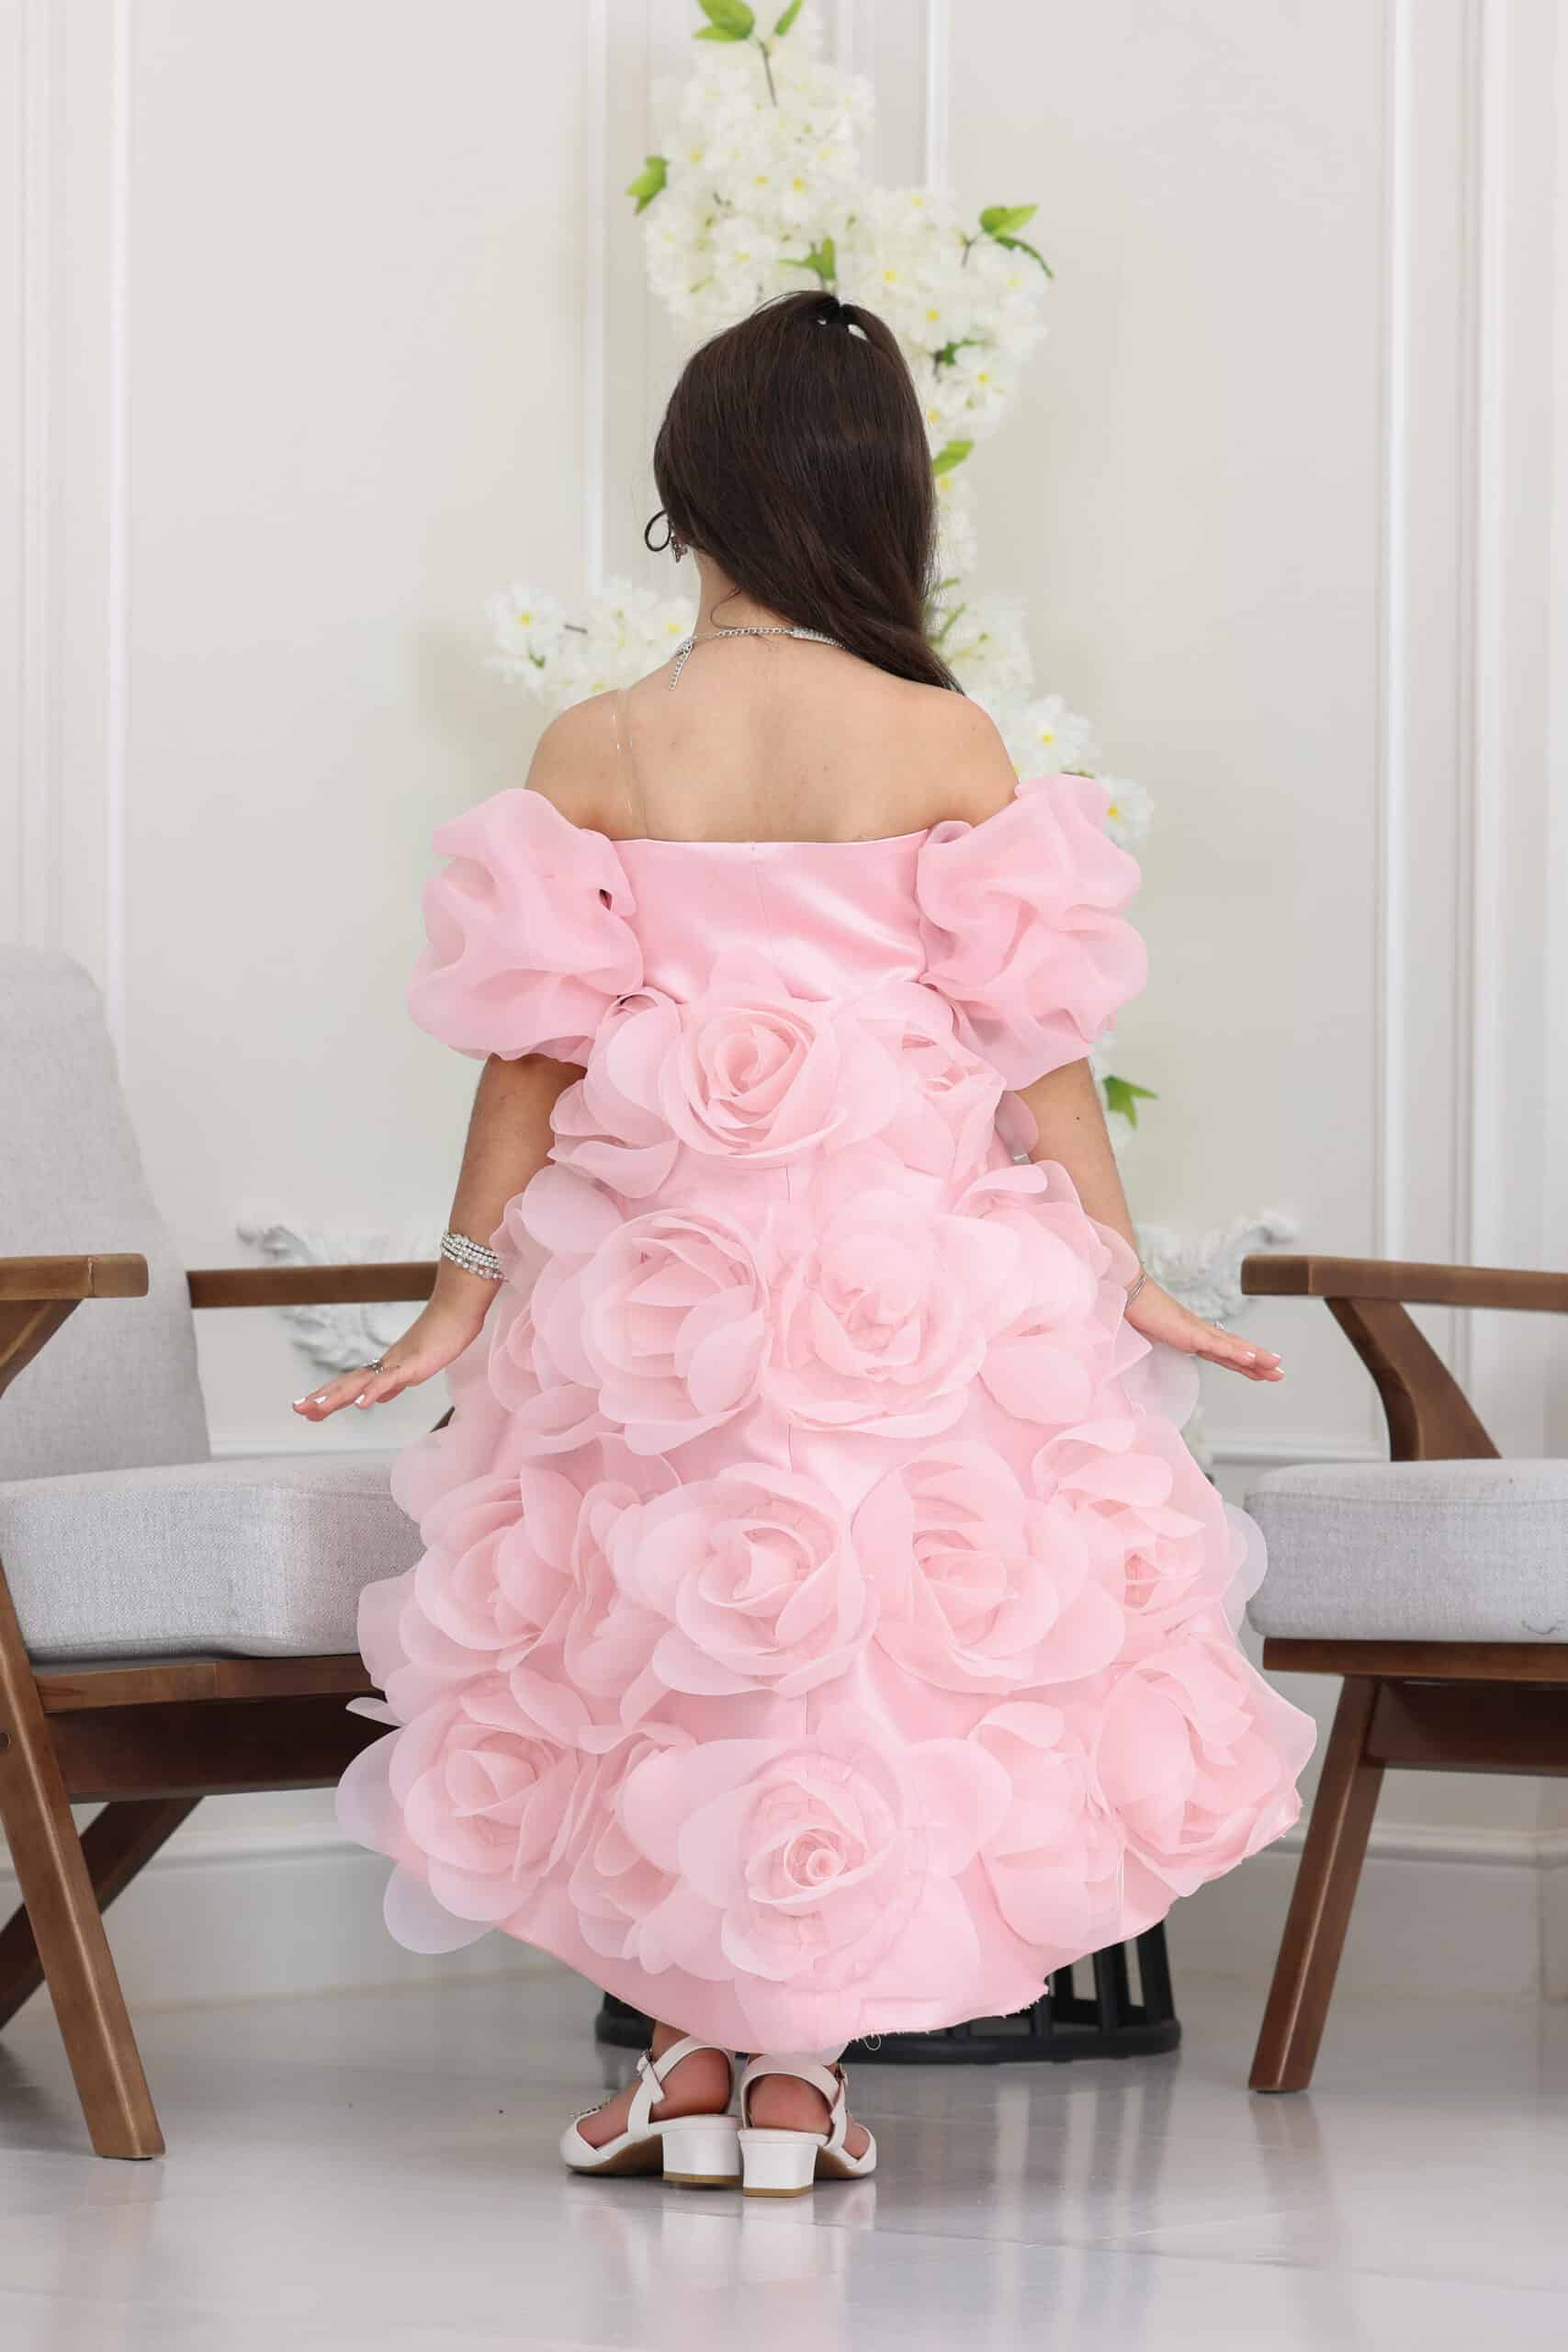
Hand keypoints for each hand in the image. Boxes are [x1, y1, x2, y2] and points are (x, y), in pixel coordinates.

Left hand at [290, 1293, 491, 1420]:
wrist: (458, 1313)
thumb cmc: (441, 1336)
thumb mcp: (414, 1368)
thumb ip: (395, 1384)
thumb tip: (378, 1398)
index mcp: (384, 1367)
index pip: (350, 1384)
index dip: (328, 1395)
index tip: (306, 1408)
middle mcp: (384, 1364)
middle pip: (347, 1383)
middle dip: (321, 1397)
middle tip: (296, 1409)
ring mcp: (396, 1363)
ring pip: (360, 1382)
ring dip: (336, 1396)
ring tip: (315, 1408)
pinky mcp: (412, 1363)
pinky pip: (389, 1379)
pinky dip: (372, 1392)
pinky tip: (360, 1405)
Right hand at [1124, 1277, 1282, 1383]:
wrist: (1126, 1292)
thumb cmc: (1134, 1310)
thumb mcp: (1150, 1333)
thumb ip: (1159, 1339)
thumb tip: (1156, 1345)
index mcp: (1190, 1334)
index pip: (1222, 1350)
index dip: (1241, 1358)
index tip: (1257, 1367)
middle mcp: (1199, 1332)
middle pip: (1234, 1349)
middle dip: (1257, 1361)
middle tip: (1278, 1371)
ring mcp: (1196, 1332)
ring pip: (1233, 1348)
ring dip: (1256, 1358)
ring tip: (1276, 1367)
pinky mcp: (1190, 1334)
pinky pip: (1218, 1347)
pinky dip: (1237, 1353)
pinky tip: (1253, 1359)